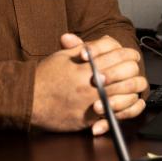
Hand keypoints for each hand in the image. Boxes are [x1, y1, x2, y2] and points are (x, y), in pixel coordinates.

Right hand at [30, 33, 146, 132]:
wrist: (28, 98)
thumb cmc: (44, 76)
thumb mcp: (64, 56)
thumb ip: (86, 48)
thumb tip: (106, 41)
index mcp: (85, 65)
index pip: (116, 53)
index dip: (127, 52)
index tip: (130, 54)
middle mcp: (90, 83)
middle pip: (125, 72)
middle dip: (133, 69)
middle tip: (133, 68)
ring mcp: (90, 101)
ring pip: (124, 94)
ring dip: (131, 89)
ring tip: (133, 86)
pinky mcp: (87, 118)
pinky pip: (112, 115)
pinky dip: (121, 109)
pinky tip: (124, 104)